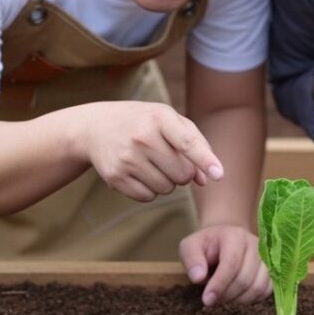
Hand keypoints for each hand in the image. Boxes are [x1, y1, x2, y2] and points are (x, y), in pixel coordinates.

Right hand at [83, 101, 222, 202]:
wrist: (95, 127)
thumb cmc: (142, 122)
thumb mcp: (168, 120)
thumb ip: (195, 144)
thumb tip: (206, 179)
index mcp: (159, 117)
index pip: (188, 143)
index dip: (205, 160)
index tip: (219, 175)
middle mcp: (142, 137)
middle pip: (182, 174)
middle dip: (183, 173)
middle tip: (170, 159)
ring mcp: (127, 158)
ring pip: (166, 188)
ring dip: (166, 182)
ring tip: (152, 164)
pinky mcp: (115, 176)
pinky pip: (147, 197)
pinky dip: (149, 190)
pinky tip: (139, 172)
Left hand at [179, 224, 271, 306]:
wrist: (225, 239)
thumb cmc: (206, 245)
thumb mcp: (190, 247)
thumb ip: (191, 260)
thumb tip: (198, 278)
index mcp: (235, 236)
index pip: (231, 263)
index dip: (219, 284)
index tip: (207, 300)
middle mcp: (255, 245)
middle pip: (245, 278)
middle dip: (227, 295)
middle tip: (212, 300)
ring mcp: (266, 258)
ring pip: (258, 287)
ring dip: (239, 300)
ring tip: (223, 298)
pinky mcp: (272, 271)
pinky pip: (266, 291)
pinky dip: (251, 299)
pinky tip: (237, 296)